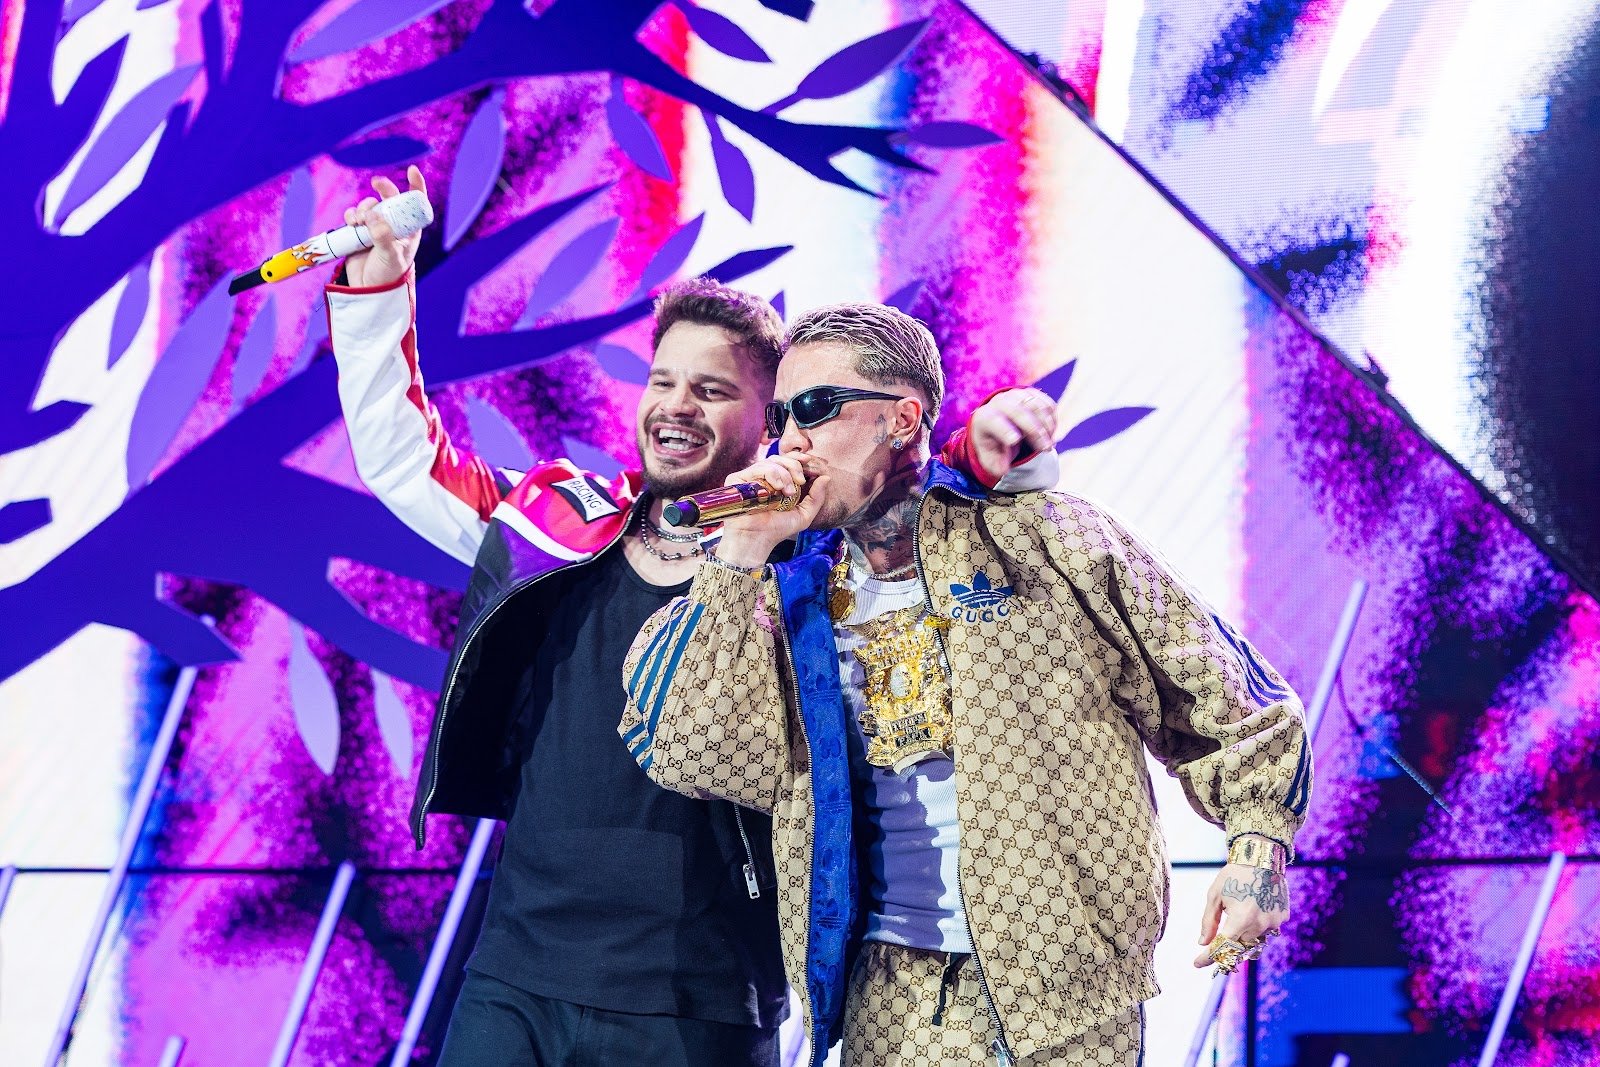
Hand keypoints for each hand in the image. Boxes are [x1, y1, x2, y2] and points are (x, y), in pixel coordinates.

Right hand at [341, 165, 427, 288]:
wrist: (369, 290)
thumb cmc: (388, 275)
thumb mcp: (390, 256)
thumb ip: (383, 236)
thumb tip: (372, 216)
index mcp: (409, 230)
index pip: (416, 203)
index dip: (416, 185)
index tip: (412, 170)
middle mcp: (393, 225)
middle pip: (390, 198)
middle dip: (383, 188)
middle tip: (377, 183)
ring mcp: (375, 227)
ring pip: (369, 205)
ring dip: (363, 207)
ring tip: (360, 221)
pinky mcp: (359, 232)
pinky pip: (354, 215)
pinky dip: (352, 215)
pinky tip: (352, 223)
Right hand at [712, 453, 828, 566]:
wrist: (756, 540)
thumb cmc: (777, 530)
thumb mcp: (804, 514)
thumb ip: (816, 497)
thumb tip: (827, 477)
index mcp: (777, 482)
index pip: (786, 461)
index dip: (797, 458)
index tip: (808, 461)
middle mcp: (762, 478)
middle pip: (780, 458)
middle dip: (794, 467)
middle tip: (799, 482)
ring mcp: (749, 478)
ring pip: (770, 462)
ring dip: (784, 474)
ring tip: (787, 491)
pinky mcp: (737, 480)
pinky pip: (757, 468)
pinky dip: (770, 474)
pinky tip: (775, 488)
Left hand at [968, 388, 1062, 475]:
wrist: (997, 422)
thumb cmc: (993, 442)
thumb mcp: (990, 456)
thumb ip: (996, 464)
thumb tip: (1004, 470)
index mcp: (985, 417)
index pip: (993, 420)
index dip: (1004, 429)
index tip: (1014, 440)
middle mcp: (1000, 402)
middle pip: (1019, 412)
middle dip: (1035, 431)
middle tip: (1046, 448)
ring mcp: (1017, 395)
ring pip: (1037, 406)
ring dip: (1047, 426)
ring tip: (1049, 445)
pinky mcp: (1032, 394)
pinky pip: (1047, 404)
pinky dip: (1053, 420)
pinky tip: (1050, 434)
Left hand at [1193, 861, 1288, 968]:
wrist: (1261, 858)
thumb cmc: (1233, 875)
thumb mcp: (1215, 895)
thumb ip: (1208, 921)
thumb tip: (1202, 943)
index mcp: (1240, 918)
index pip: (1222, 947)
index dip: (1207, 958)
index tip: (1196, 963)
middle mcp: (1259, 924)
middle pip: (1239, 948)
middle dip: (1226, 949)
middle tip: (1214, 945)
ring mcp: (1273, 922)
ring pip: (1254, 941)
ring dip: (1242, 939)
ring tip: (1236, 924)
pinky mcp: (1282, 917)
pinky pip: (1267, 931)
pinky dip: (1257, 928)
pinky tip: (1253, 913)